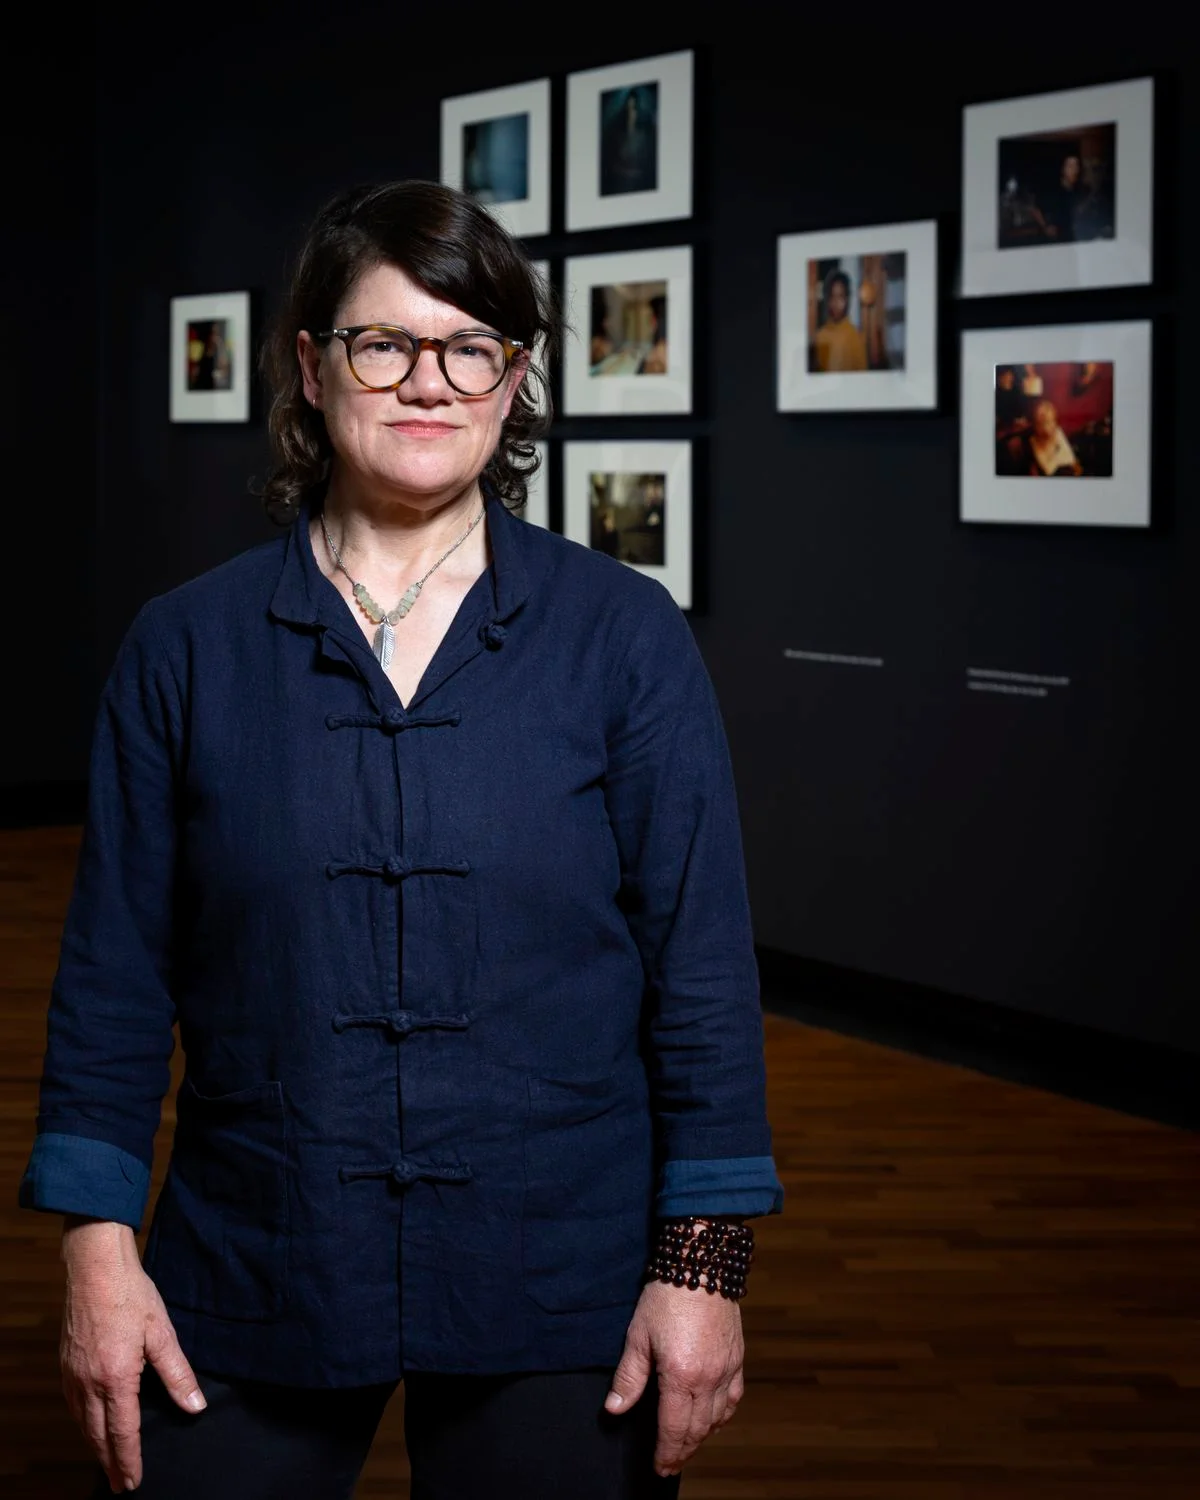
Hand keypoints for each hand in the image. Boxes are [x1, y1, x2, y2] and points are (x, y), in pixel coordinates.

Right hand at [60, 1219, 206, 1492]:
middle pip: (98, 1436)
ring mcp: (73, 1375)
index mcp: (116, 1378)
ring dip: (95, 1447)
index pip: (123, 1432)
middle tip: (120, 1485)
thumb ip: (178, 1373)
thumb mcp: (162, 1332)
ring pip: (82, 1424)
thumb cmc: (131, 1296)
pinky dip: (82, 1424)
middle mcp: (89, 1383)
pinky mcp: (65, 1365)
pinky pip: (73, 1406)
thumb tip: (194, 1405)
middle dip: (110, 1463)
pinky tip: (90, 1426)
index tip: (133, 1482)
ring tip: (108, 1463)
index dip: (130, 1459)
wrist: (95, 1269)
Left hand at [605, 1279, 744, 1477]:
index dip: (666, 1452)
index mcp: (681, 1376)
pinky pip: (734, 1398)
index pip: (673, 1428)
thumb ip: (628, 1376)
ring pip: (717, 1418)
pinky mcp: (737, 1358)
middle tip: (671, 1465)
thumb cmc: (666, 1296)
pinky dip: (724, 1416)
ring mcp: (726, 1369)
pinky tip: (715, 1421)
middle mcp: (708, 1378)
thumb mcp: (638, 1335)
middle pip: (697, 1428)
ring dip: (702, 1437)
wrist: (701, 1265)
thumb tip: (614, 1408)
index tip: (659, 1467)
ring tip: (688, 1447)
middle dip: (683, 1451)